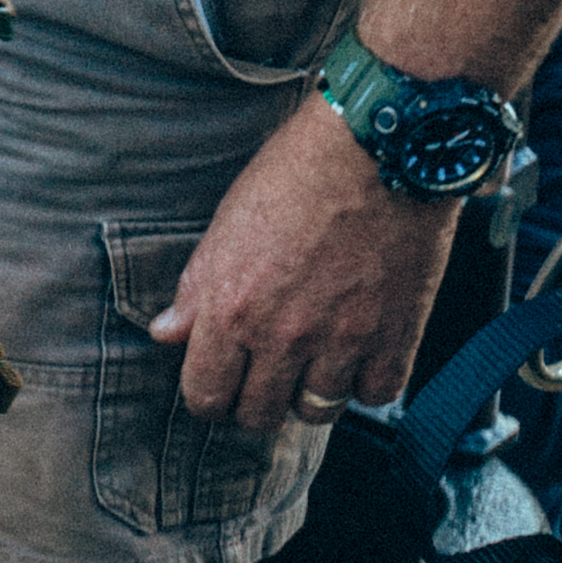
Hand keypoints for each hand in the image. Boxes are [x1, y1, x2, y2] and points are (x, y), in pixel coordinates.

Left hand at [152, 99, 465, 434]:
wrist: (378, 147)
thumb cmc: (296, 173)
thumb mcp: (226, 225)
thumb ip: (195, 290)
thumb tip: (166, 332)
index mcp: (230, 309)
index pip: (206, 395)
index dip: (209, 396)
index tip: (220, 383)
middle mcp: (282, 336)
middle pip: (259, 414)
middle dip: (255, 400)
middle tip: (266, 374)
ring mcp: (341, 341)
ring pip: (317, 411)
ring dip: (310, 393)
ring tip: (313, 362)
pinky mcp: (395, 336)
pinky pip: (376, 394)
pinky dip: (366, 382)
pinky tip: (359, 354)